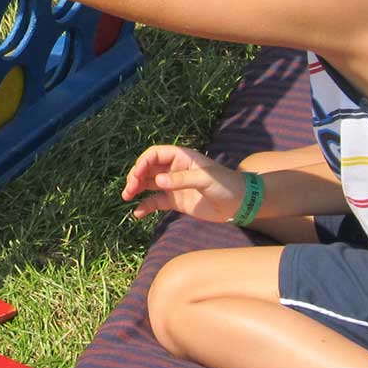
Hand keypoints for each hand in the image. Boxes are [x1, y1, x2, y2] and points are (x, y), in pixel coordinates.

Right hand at [120, 145, 244, 222]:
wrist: (241, 204)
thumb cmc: (226, 184)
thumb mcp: (205, 179)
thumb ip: (181, 180)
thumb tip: (157, 181)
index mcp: (181, 157)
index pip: (155, 154)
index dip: (142, 163)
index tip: (136, 176)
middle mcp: (174, 169)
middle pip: (148, 169)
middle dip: (136, 176)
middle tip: (129, 190)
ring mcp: (174, 185)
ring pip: (149, 184)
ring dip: (136, 189)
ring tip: (126, 197)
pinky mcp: (176, 201)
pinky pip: (156, 201)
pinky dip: (146, 206)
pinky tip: (138, 213)